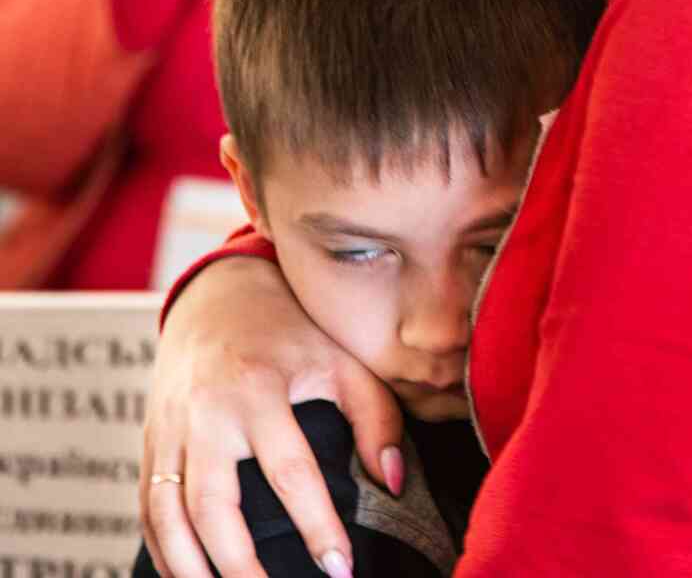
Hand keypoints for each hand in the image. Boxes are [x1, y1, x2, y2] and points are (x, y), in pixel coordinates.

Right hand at [141, 254, 403, 577]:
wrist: (218, 292)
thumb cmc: (291, 328)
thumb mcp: (341, 358)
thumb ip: (376, 417)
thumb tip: (393, 482)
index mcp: (257, 386)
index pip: (289, 471)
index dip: (317, 526)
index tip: (340, 571)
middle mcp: (206, 410)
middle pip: (214, 505)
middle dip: (241, 566)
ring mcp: (171, 426)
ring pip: (168, 514)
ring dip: (191, 569)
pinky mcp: (152, 438)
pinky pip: (148, 506)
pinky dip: (163, 550)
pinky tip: (190, 577)